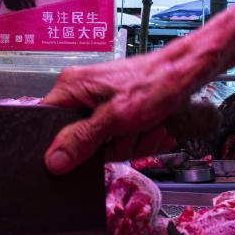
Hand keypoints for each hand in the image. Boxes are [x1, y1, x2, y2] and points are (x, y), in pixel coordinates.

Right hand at [42, 53, 187, 173]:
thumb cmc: (155, 84)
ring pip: (104, 144)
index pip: (46, 124)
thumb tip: (52, 161)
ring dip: (131, 143)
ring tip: (148, 128)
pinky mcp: (117, 111)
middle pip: (79, 141)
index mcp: (71, 87)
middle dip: (111, 146)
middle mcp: (82, 93)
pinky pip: (119, 139)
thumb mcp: (115, 118)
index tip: (85, 152)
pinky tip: (154, 129)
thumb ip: (82, 140)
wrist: (187, 74)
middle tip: (130, 134)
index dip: (63, 145)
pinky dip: (139, 139)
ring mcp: (100, 103)